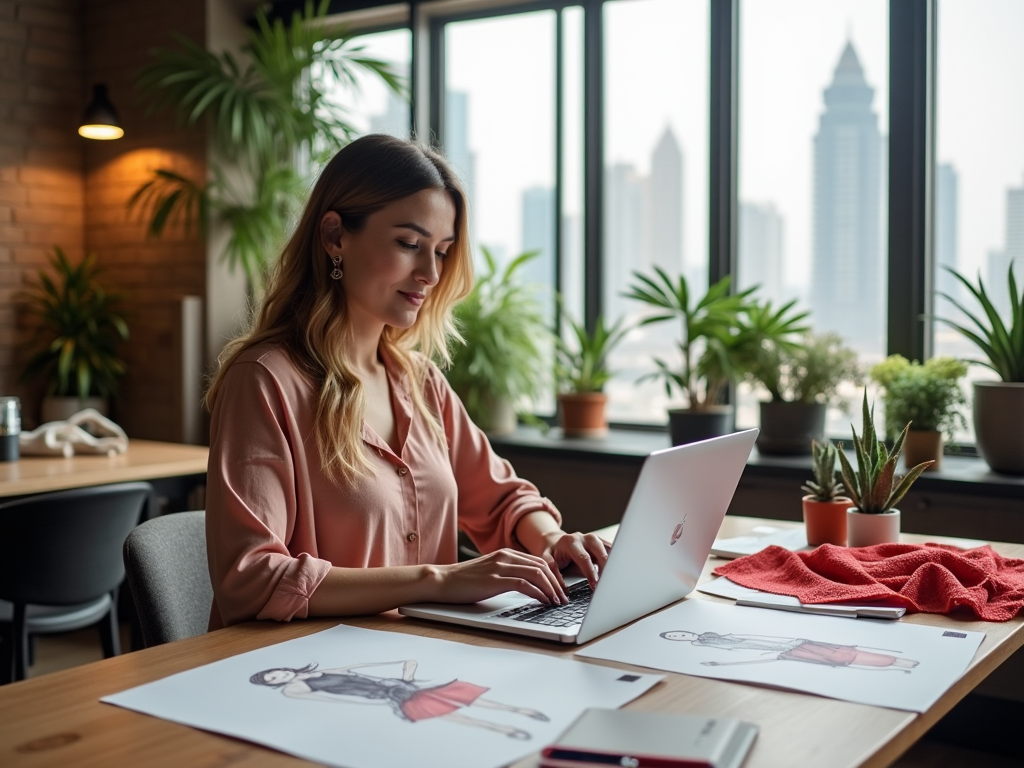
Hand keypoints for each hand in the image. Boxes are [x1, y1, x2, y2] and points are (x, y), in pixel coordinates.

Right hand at [434, 549, 568, 604]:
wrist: (442, 581)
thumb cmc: (464, 581)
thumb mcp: (490, 572)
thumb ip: (507, 573)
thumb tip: (527, 586)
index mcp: (506, 553)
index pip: (539, 561)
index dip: (554, 576)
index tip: (561, 590)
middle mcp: (506, 556)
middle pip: (542, 566)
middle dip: (557, 583)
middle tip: (563, 598)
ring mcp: (500, 567)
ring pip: (537, 574)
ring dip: (551, 589)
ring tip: (557, 602)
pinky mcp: (495, 580)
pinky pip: (525, 584)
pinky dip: (539, 593)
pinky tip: (544, 602)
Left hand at [537, 531, 609, 590]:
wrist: (555, 542)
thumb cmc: (552, 553)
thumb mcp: (546, 560)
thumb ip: (553, 571)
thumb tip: (562, 588)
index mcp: (570, 542)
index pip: (584, 558)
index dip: (590, 572)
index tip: (595, 585)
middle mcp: (584, 538)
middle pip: (600, 551)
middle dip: (606, 568)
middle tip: (607, 583)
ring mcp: (594, 538)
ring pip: (608, 549)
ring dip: (612, 563)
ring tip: (614, 578)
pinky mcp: (600, 542)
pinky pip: (611, 549)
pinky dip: (615, 559)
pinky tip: (617, 570)